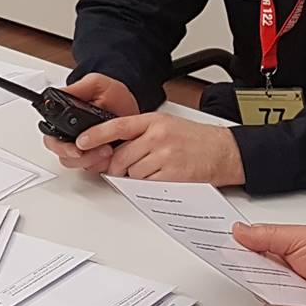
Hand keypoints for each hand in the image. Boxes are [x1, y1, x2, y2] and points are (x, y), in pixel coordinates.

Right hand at [41, 74, 139, 172]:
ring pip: (73, 162)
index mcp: (65, 118)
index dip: (59, 144)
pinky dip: (98, 163)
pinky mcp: (94, 156)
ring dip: (88, 159)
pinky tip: (109, 154)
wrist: (131, 108)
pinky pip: (89, 167)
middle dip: (73, 155)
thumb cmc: (114, 96)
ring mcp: (82, 147)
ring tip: (105, 149)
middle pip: (60, 153)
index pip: (51, 135)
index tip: (73, 147)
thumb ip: (78, 88)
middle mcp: (70, 134)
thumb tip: (62, 93)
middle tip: (85, 152)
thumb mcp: (97, 84)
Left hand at [76, 113, 244, 184]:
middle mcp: (157, 136)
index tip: (81, 141)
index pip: (117, 126)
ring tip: (156, 169)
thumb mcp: (167, 126)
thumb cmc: (196, 140)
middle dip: (119, 166)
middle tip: (130, 167)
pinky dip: (150, 185)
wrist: (225, 151)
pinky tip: (163, 177)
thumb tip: (115, 147)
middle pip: (120, 156)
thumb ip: (142, 133)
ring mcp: (164, 155)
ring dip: (137, 176)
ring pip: (131, 173)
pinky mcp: (171, 175)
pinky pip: (146, 185)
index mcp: (154, 121)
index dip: (96, 135)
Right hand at [232, 222, 305, 305]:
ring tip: (289, 285)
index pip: (255, 245)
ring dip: (269, 291)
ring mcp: (289, 293)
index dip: (239, 245)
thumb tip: (240, 231)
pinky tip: (295, 303)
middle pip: (253, 271)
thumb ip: (268, 235)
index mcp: (287, 247)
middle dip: (251, 269)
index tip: (222, 242)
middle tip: (259, 266)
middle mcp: (286, 271)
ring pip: (260, 293)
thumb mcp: (303, 237)